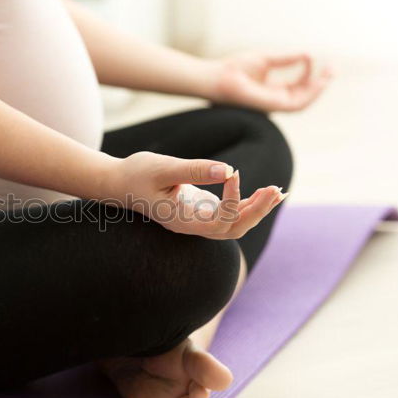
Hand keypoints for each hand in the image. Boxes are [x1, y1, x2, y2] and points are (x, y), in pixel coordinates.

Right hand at [106, 152, 286, 239]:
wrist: (120, 183)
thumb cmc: (136, 174)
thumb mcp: (163, 168)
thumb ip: (194, 170)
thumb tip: (228, 170)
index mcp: (181, 220)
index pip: (219, 220)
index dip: (233, 200)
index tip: (233, 173)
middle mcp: (192, 226)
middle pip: (233, 229)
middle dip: (256, 211)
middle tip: (276, 191)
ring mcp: (197, 220)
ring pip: (235, 225)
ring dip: (257, 210)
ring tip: (278, 192)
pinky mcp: (201, 209)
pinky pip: (231, 214)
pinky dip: (250, 204)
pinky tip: (266, 193)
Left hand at [207, 52, 331, 111]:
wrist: (219, 78)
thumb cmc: (235, 69)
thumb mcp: (266, 60)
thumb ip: (287, 59)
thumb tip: (307, 54)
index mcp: (272, 89)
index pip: (297, 86)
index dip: (308, 73)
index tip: (312, 57)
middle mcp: (274, 99)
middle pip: (304, 94)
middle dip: (320, 83)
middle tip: (333, 68)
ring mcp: (274, 104)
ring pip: (303, 102)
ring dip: (319, 89)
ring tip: (330, 74)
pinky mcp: (272, 106)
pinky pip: (296, 105)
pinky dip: (310, 94)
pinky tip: (318, 80)